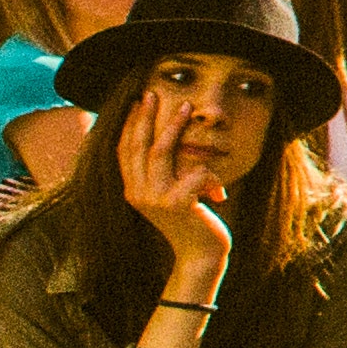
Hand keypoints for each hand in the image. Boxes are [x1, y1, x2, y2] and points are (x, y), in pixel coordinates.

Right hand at [118, 85, 235, 291]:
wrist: (201, 254)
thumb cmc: (191, 219)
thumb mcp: (171, 193)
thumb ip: (165, 172)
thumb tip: (165, 139)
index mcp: (133, 190)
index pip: (126, 151)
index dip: (131, 125)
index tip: (138, 102)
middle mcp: (138, 194)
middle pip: (138, 146)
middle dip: (145, 117)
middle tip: (151, 93)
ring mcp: (155, 199)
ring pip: (161, 152)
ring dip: (174, 127)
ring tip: (188, 106)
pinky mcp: (178, 204)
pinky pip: (197, 173)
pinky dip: (212, 178)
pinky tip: (220, 196)